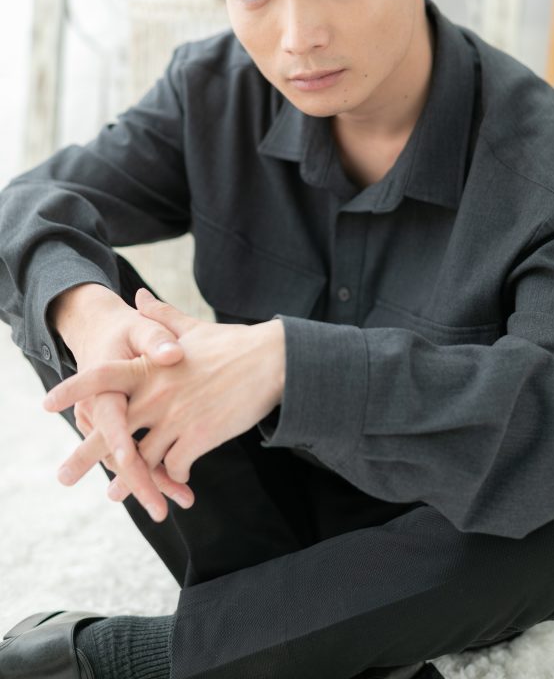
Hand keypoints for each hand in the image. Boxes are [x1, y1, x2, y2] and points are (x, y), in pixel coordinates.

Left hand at [43, 290, 285, 520]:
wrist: (272, 361)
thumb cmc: (231, 343)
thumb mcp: (191, 327)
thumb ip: (160, 318)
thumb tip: (139, 295)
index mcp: (151, 365)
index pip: (101, 375)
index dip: (73, 389)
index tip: (47, 403)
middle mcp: (158, 392)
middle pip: (110, 430)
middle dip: (84, 455)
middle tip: (62, 476)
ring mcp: (177, 417)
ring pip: (140, 458)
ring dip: (129, 479)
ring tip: (114, 493)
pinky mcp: (199, 437)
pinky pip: (174, 466)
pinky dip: (170, 476)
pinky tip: (172, 480)